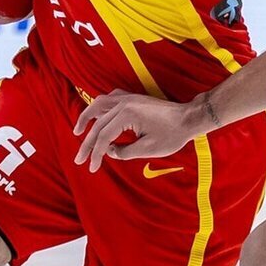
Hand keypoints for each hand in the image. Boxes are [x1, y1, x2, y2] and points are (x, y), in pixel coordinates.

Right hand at [72, 91, 211, 170]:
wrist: (188, 118)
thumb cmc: (172, 135)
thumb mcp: (148, 149)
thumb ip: (124, 152)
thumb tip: (109, 151)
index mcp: (127, 115)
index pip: (104, 137)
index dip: (95, 154)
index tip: (92, 167)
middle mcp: (124, 103)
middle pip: (97, 124)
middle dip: (87, 144)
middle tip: (79, 159)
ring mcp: (128, 98)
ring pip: (99, 105)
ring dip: (86, 118)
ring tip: (77, 131)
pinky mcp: (133, 98)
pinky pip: (109, 99)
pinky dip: (99, 107)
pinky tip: (96, 116)